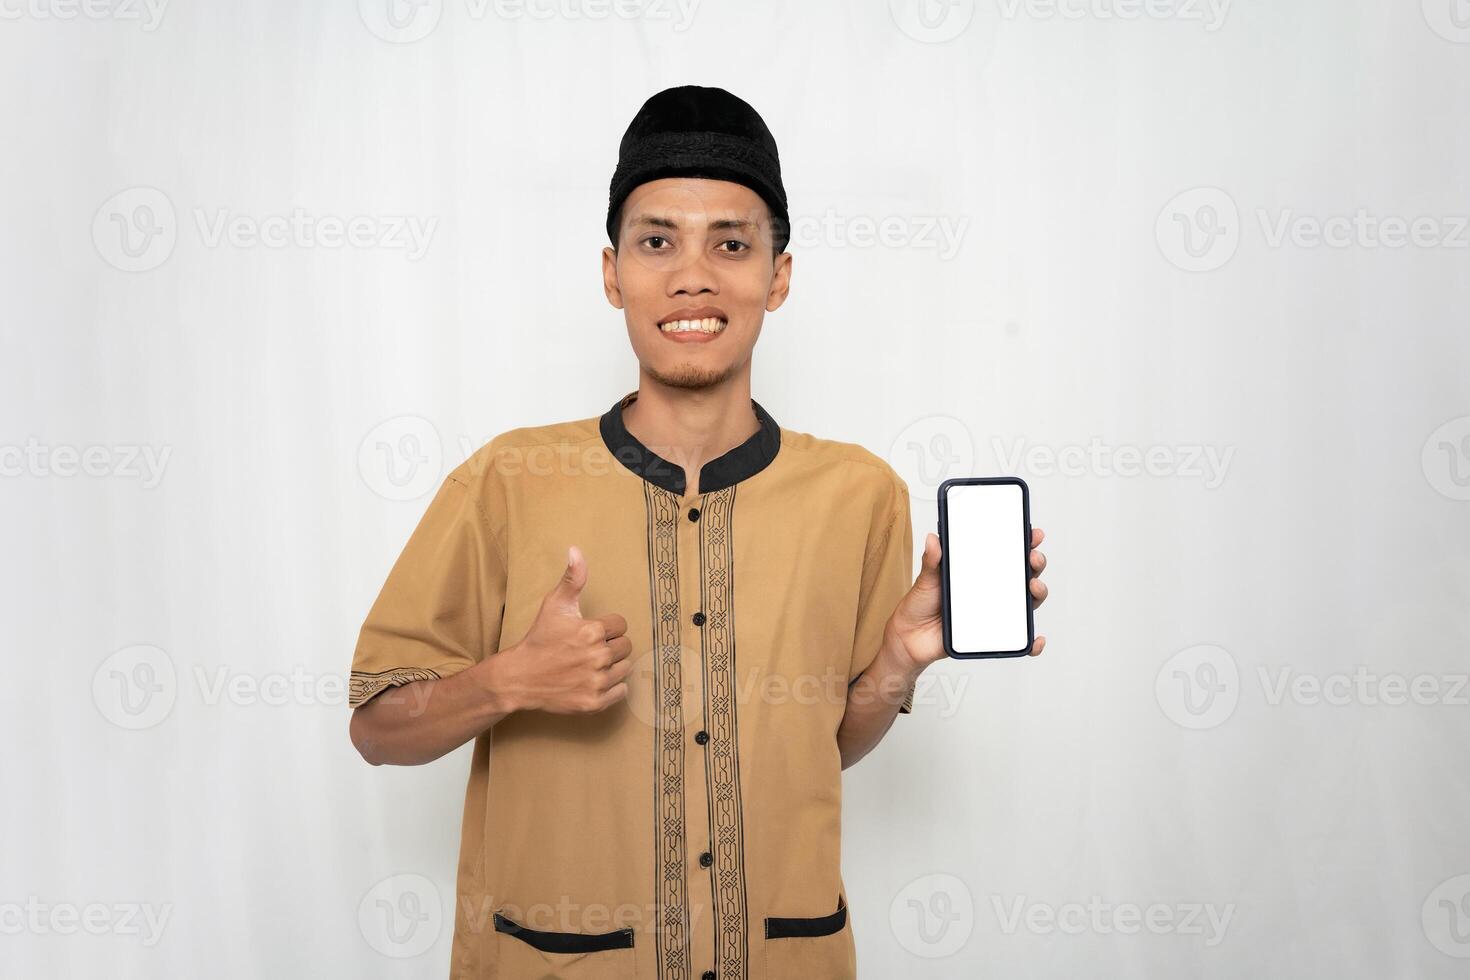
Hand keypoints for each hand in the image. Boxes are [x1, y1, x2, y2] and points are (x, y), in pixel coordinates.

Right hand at [497, 545, 633, 713]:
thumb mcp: (555, 604)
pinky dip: (612, 687)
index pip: (620, 625)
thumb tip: (576, 550)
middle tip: (589, 649)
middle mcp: (598, 657)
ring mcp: (596, 681)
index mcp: (592, 631)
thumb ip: (572, 577)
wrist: (520, 677)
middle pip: (625, 647)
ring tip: (591, 664)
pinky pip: (621, 691)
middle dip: (611, 645)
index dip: (606, 627)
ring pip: (625, 668)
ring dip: (613, 666)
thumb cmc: (540, 638)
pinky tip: (594, 680)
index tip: (590, 632)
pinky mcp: (595, 702)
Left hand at [885, 527, 1050, 671]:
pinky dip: (1032, 642)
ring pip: (1026, 603)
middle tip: (1032, 558)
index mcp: (978, 572)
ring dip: (1038, 593)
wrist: (909, 637)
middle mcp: (991, 590)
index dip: (1024, 542)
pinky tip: (1036, 639)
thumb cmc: (920, 604)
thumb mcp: (926, 579)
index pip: (1007, 554)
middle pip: (1024, 574)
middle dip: (1035, 563)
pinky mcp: (992, 635)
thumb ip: (932, 561)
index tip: (1032, 534)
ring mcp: (994, 612)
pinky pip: (1018, 640)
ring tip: (1034, 587)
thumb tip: (933, 539)